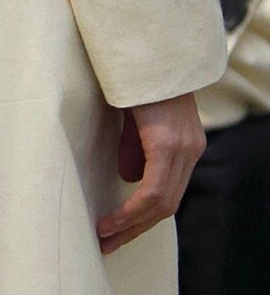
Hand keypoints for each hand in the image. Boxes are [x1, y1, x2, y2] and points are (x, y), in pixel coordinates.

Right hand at [98, 93, 202, 252]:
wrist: (145, 49)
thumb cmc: (133, 77)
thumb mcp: (134, 117)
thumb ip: (136, 146)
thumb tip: (130, 176)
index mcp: (185, 144)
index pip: (168, 193)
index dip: (142, 216)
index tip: (117, 231)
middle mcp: (190, 149)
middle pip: (167, 206)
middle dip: (135, 229)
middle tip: (108, 245)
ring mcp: (183, 147)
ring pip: (161, 203)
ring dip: (130, 225)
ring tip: (105, 237)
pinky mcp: (168, 143)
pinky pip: (153, 190)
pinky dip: (130, 210)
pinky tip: (111, 221)